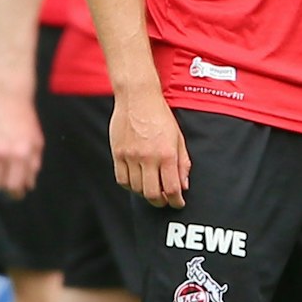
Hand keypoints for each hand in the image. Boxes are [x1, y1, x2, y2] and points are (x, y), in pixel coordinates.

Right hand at [0, 90, 42, 196]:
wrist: (8, 98)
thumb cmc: (26, 119)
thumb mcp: (37, 142)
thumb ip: (33, 165)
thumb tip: (28, 184)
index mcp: (20, 154)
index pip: (13, 185)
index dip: (16, 192)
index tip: (18, 193)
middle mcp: (2, 154)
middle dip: (5, 186)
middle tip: (9, 180)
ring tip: (0, 168)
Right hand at [112, 92, 189, 207]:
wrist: (138, 98)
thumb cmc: (160, 115)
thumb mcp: (178, 137)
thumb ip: (182, 163)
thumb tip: (184, 185)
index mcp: (166, 153)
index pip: (171, 188)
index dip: (176, 201)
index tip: (178, 204)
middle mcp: (148, 157)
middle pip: (152, 194)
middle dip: (161, 202)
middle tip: (165, 201)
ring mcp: (130, 156)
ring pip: (136, 189)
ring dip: (145, 194)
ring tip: (151, 189)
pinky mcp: (118, 154)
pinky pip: (122, 180)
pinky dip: (130, 186)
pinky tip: (137, 182)